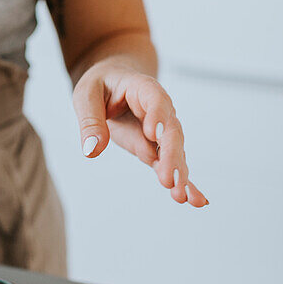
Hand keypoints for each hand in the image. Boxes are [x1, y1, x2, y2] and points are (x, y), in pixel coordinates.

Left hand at [72, 63, 207, 206]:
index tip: (154, 134)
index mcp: (143, 89)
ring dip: (179, 175)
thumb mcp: (86, 95)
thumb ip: (90, 121)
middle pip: (171, 132)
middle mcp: (160, 111)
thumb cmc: (101, 85)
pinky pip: (171, 166)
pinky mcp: (156, 150)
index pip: (156, 100)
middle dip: (171, 156)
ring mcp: (161, 133)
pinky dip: (184, 183)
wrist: (114, 83)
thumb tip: (92, 150)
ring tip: (182, 196)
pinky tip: (196, 200)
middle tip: (169, 179)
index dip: (157, 116)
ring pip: (175, 153)